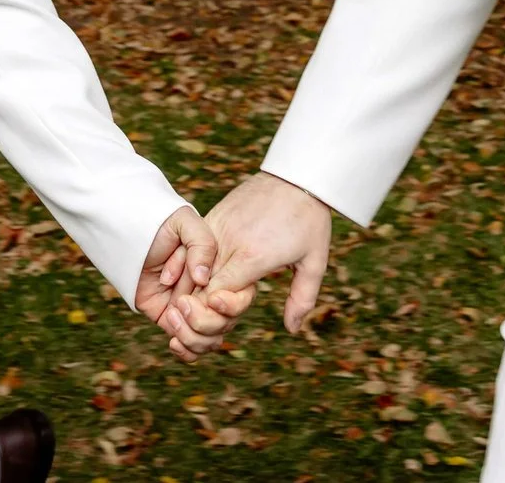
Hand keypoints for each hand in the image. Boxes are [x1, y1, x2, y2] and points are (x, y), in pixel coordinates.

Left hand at [133, 206, 220, 362]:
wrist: (129, 237)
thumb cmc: (160, 226)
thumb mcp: (184, 223)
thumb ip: (201, 244)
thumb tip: (203, 279)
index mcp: (224, 272)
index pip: (242, 299)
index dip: (232, 306)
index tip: (211, 298)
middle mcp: (212, 294)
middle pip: (225, 324)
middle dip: (204, 320)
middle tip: (179, 301)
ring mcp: (194, 310)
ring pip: (209, 341)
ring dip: (191, 335)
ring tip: (171, 313)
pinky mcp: (174, 321)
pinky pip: (189, 347)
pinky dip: (185, 350)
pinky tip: (173, 340)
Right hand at [184, 172, 334, 345]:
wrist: (296, 176)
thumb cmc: (309, 220)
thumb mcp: (314, 262)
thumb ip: (302, 298)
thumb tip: (292, 328)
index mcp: (253, 256)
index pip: (217, 295)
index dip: (213, 312)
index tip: (219, 319)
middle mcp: (230, 242)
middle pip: (200, 284)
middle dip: (197, 305)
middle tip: (198, 319)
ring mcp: (218, 227)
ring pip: (193, 265)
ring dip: (191, 285)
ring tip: (190, 302)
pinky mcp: (213, 217)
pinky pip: (195, 246)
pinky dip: (192, 264)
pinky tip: (194, 277)